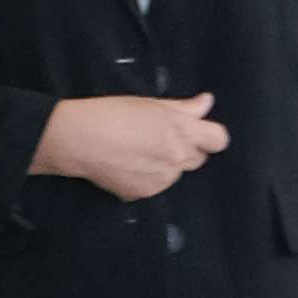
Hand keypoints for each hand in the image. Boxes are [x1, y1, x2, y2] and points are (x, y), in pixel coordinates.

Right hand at [31, 93, 223, 203]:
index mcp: (182, 131)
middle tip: (157, 139)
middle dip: (185, 149)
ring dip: (165, 165)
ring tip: (137, 152)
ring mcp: (162, 179)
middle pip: (199, 158)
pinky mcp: (144, 194)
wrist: (78, 140)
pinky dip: (146, 178)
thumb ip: (184, 107)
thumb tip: (207, 102)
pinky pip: (155, 186)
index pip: (219, 140)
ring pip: (176, 173)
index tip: (195, 131)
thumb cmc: (112, 112)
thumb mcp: (150, 103)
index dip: (209, 135)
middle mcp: (178, 158)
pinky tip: (126, 166)